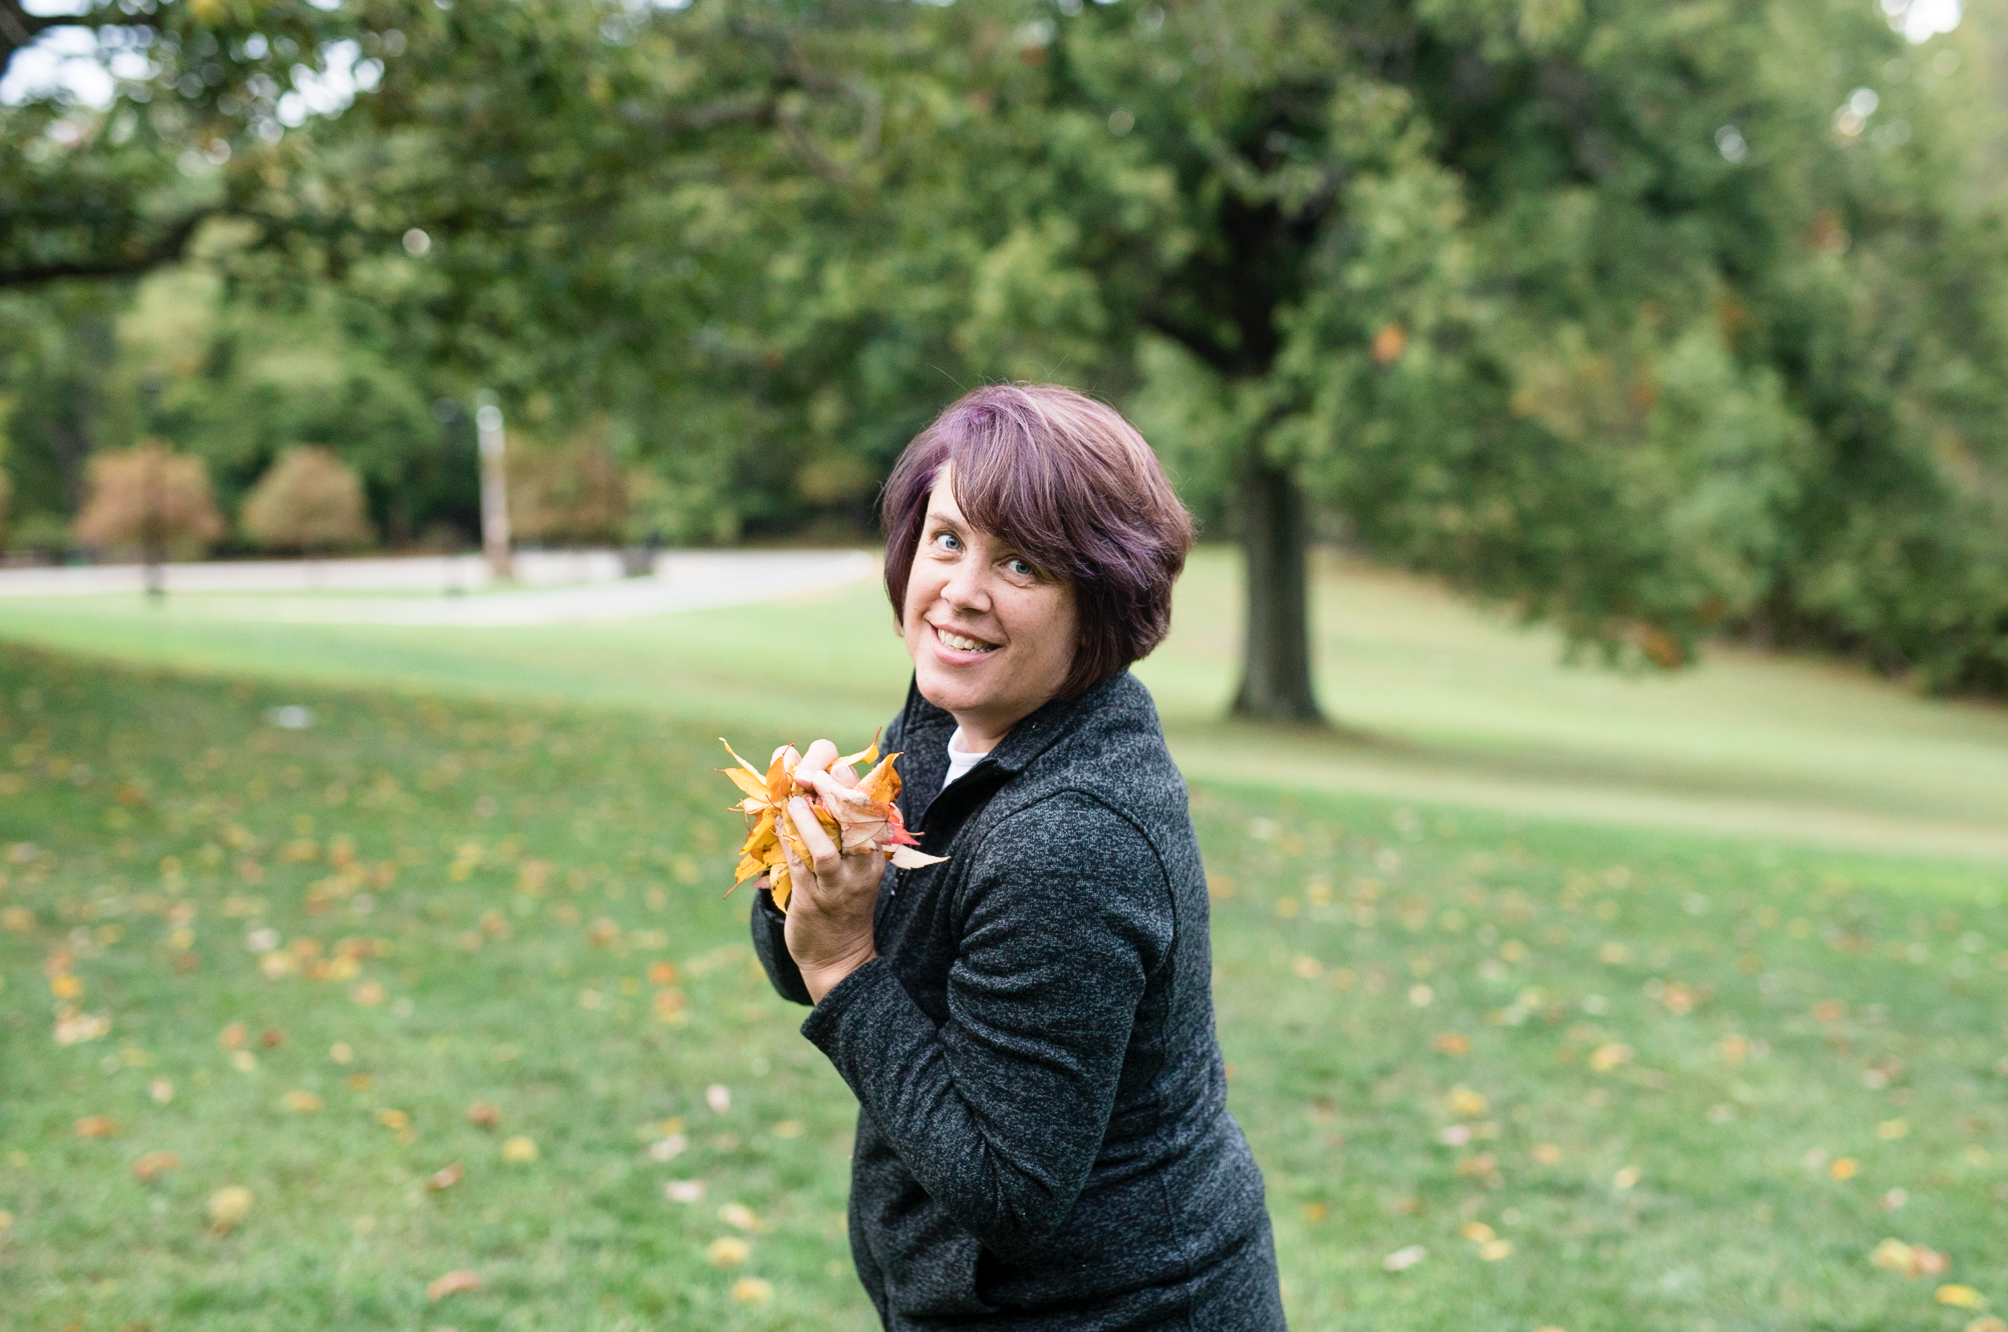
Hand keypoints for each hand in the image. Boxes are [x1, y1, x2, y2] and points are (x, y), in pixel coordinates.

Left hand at [779, 740, 885, 1003]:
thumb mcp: (855, 860)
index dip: (850, 776)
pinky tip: (778, 820)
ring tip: (793, 798)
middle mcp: (862, 864)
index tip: (829, 758)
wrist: (839, 956)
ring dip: (809, 820)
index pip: (873, 804)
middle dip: (833, 788)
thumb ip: (840, 820)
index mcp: (876, 848)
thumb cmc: (843, 898)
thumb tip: (809, 769)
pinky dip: (788, 841)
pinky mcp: (813, 899)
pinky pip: (800, 867)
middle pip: (856, 820)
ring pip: (829, 848)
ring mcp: (839, 884)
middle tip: (810, 769)